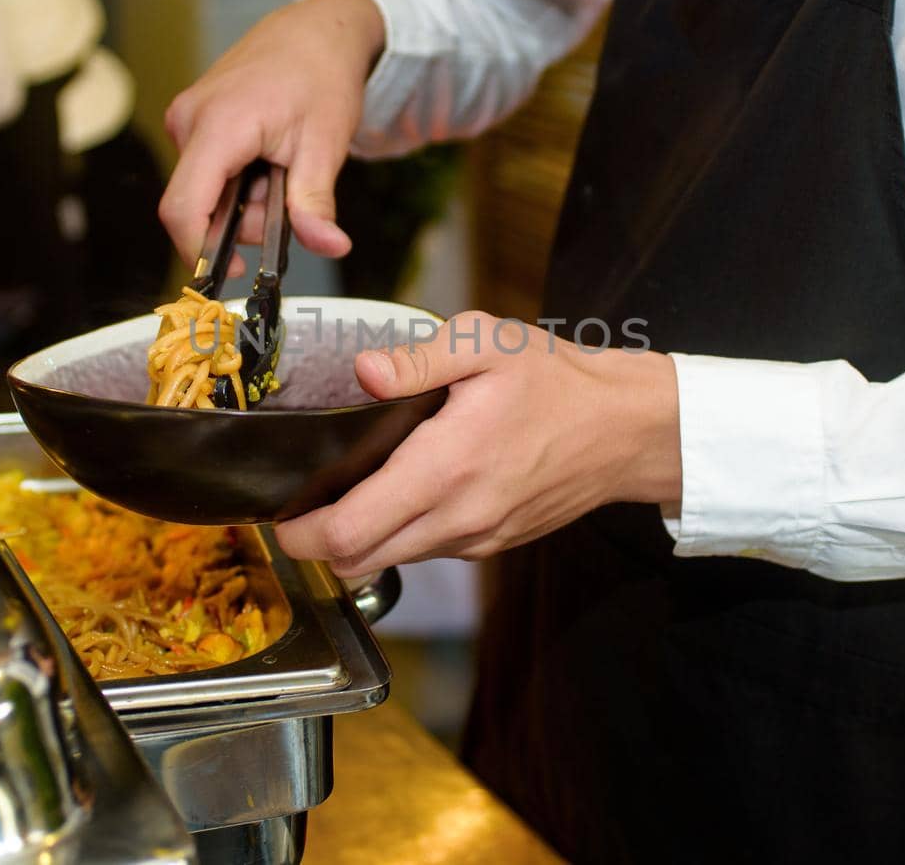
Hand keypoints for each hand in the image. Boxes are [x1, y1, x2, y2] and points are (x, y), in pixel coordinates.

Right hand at [159, 0, 384, 272]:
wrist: (316, 31)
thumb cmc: (321, 78)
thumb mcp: (325, 146)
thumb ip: (316, 203)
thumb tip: (329, 247)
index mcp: (219, 126)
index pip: (183, 208)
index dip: (199, 250)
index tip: (232, 270)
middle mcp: (189, 121)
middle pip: (196, 205)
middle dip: (240, 219)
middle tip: (286, 197)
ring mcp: (186, 119)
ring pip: (202, 192)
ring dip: (242, 199)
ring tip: (280, 167)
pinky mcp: (190, 121)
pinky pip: (204, 172)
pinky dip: (236, 180)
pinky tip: (264, 159)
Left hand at [275, 312, 681, 576]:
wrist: (625, 429)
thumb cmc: (556, 381)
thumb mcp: (485, 344)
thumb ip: (416, 360)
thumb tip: (362, 370)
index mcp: (445, 468)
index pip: (350, 533)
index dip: (301, 533)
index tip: (279, 514)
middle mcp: (457, 517)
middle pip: (358, 560)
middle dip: (320, 541)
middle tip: (303, 502)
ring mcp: (476, 538)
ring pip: (393, 559)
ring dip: (363, 537)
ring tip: (355, 488)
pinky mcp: (492, 544)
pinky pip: (428, 551)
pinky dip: (403, 533)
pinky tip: (409, 489)